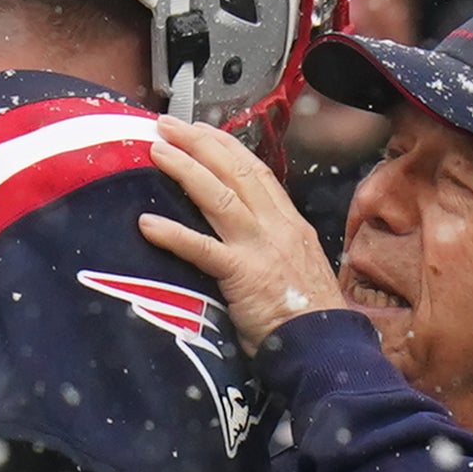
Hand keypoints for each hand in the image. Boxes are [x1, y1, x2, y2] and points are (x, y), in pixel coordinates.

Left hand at [138, 115, 351, 351]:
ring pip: (219, 197)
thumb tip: (245, 236)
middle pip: (235, 172)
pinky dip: (174, 234)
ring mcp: (261, 248)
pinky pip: (203, 249)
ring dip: (185, 170)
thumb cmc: (308, 316)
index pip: (256, 171)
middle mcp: (277, 227)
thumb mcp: (297, 267)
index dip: (225, 146)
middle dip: (199, 143)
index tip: (200, 130)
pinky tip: (147, 224)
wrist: (325, 347)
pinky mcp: (244, 275)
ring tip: (156, 151)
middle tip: (167, 124)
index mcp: (289, 224)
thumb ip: (273, 246)